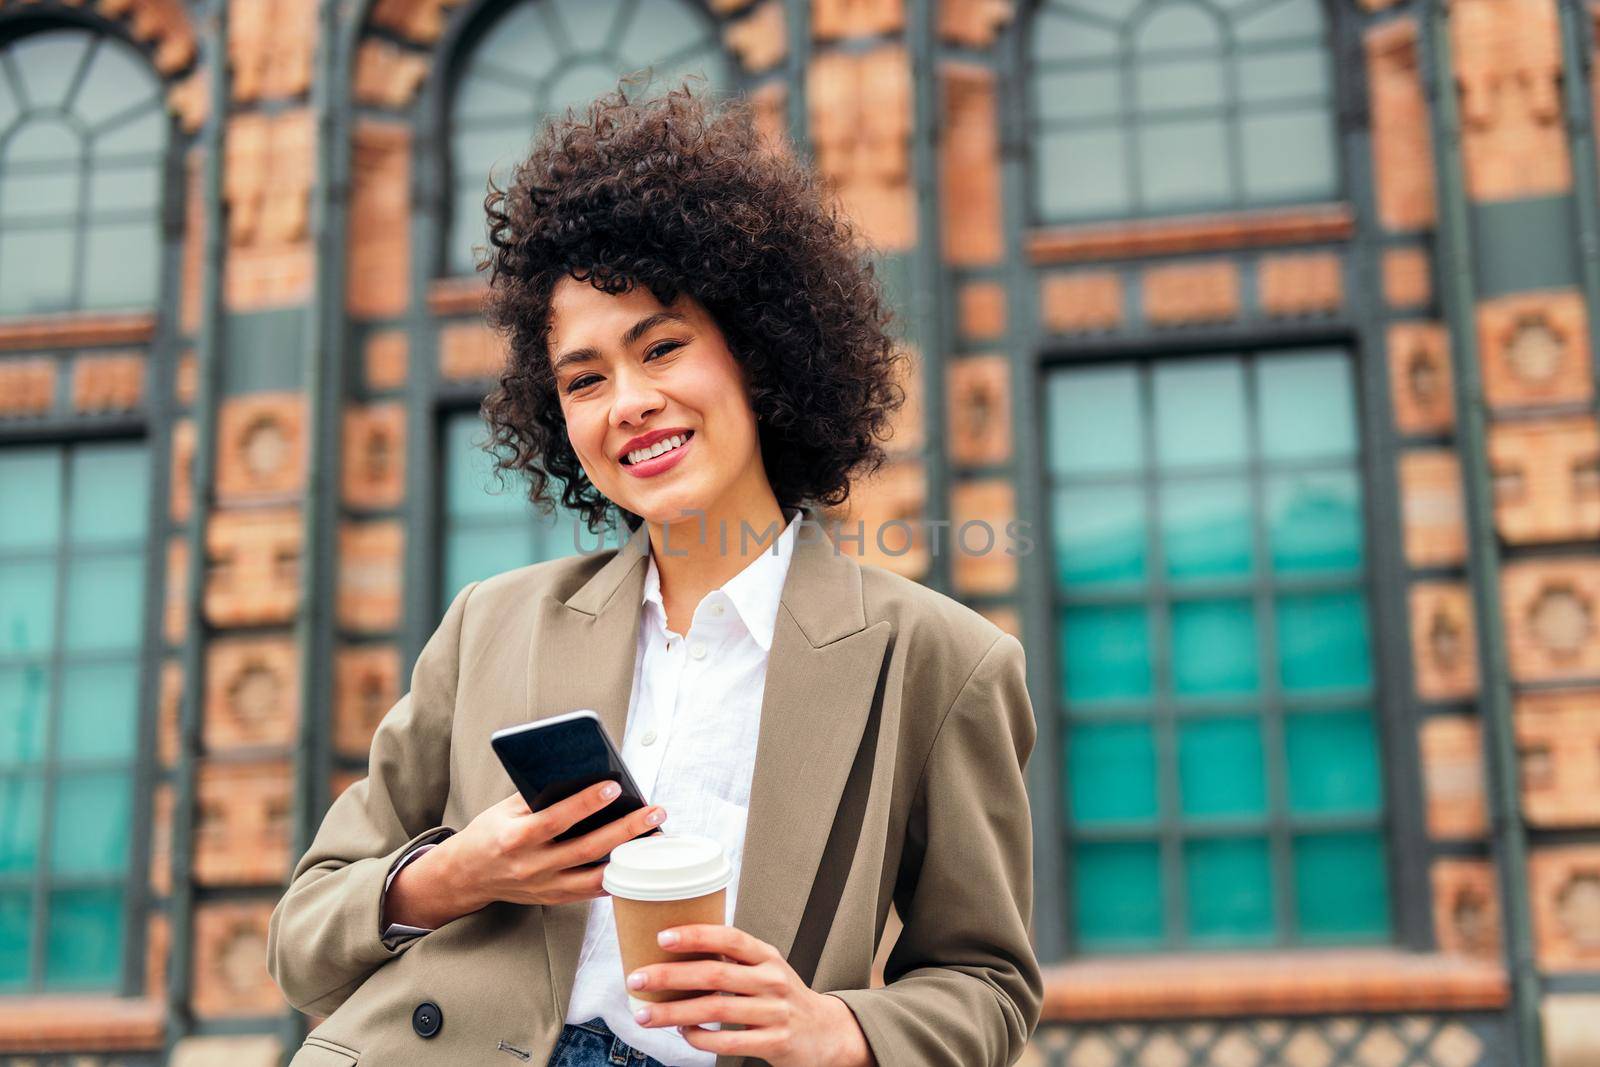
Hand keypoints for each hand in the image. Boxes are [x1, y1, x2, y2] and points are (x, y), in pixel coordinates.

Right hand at [384, 782, 664, 928]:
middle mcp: (532, 866)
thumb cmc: (489, 834)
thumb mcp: (504, 810)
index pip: (556, 819)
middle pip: (587, 848)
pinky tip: (639, 861)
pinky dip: (618, 877)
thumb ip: (538, 796)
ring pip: (596, 875)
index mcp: (516, 838)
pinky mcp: (555, 898)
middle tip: (654, 811)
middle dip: (625, 830)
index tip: (614, 786)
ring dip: (630, 857)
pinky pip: (593, 891)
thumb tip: (579, 776)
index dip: (585, 803)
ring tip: (657, 837)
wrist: (467, 876)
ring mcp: (545, 887)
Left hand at [626, 925, 873, 1066]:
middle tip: (636, 979)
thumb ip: (732, 959)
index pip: (730, 938)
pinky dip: (700, 1039)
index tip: (662, 937)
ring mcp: (774, 1013)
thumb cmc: (782, 997)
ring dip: (674, 1013)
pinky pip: (728, 1042)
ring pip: (715, 1010)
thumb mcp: (766, 968)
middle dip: (670, 977)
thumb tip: (676, 949)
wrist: (825, 1034)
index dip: (696, 935)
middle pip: (715, 975)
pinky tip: (683, 1033)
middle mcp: (772, 980)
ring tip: (645, 1014)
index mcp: (767, 956)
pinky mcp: (774, 1043)